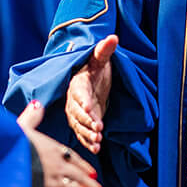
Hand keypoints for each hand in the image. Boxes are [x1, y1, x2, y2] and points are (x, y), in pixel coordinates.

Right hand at [18, 100, 101, 186]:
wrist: (4, 159)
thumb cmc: (10, 142)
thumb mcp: (20, 126)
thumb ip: (31, 117)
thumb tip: (37, 104)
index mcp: (51, 148)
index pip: (72, 157)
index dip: (83, 166)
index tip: (92, 172)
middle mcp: (55, 165)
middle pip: (77, 176)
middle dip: (89, 184)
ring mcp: (50, 181)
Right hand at [66, 35, 117, 154]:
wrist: (89, 79)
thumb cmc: (95, 68)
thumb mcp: (100, 59)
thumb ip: (104, 50)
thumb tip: (113, 37)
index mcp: (77, 84)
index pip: (79, 93)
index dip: (84, 101)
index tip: (90, 108)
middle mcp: (73, 100)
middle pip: (77, 113)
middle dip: (87, 121)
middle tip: (98, 128)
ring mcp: (76, 113)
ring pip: (79, 126)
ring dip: (88, 135)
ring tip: (98, 142)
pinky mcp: (82, 123)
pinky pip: (82, 133)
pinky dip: (88, 142)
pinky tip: (96, 149)